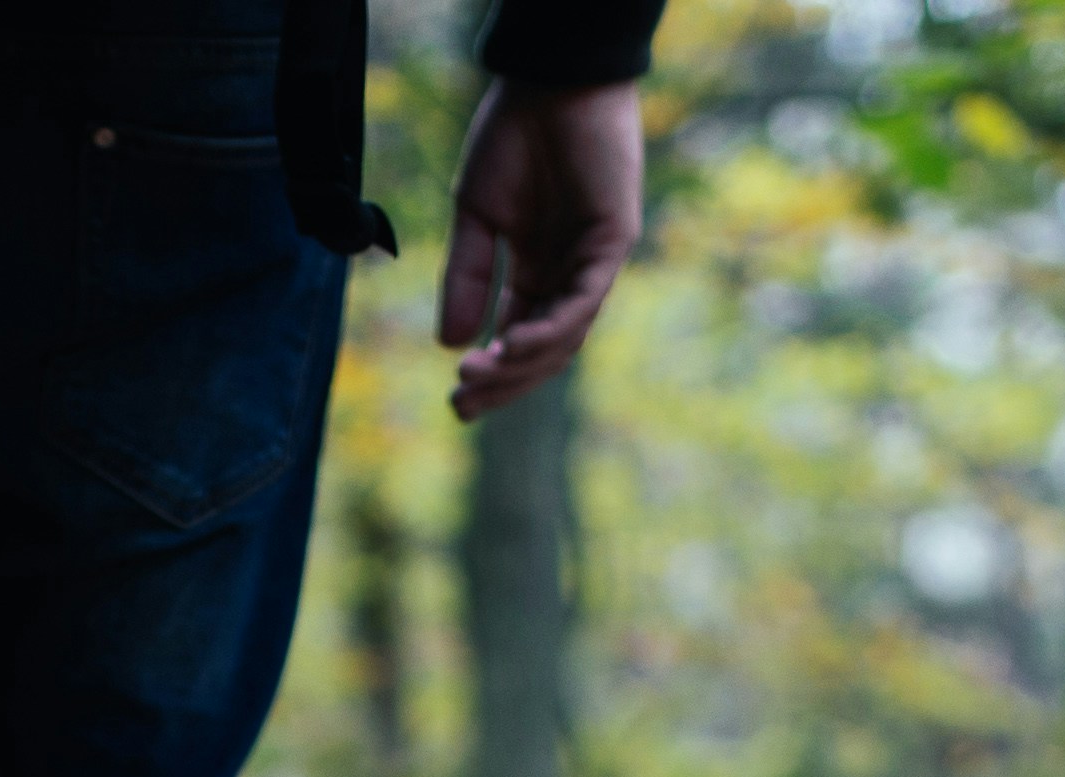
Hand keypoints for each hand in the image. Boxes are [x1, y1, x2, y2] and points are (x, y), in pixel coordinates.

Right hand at [436, 76, 642, 421]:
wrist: (549, 82)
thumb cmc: (514, 136)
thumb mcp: (476, 215)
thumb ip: (466, 276)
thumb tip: (450, 342)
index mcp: (538, 268)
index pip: (518, 335)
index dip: (490, 373)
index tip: (455, 402)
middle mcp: (569, 272)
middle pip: (543, 349)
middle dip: (503, 382)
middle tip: (461, 406)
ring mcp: (594, 260)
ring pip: (566, 334)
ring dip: (522, 362)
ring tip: (477, 374)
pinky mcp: (613, 241)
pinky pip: (585, 299)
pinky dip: (551, 327)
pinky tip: (512, 344)